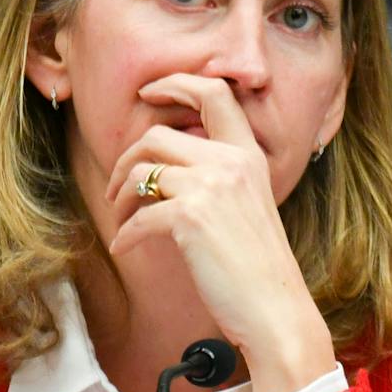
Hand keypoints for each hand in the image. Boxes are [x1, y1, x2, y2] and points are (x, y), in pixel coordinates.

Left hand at [104, 74, 335, 391]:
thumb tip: (168, 169)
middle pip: (157, 135)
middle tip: (116, 188)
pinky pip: (138, 215)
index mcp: (248, 156)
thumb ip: (220, 178)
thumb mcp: (249, 207)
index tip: (149, 93)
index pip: (214, 93)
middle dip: (126, 161)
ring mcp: (212, 186)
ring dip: (120, 197)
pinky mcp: (191, 216)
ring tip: (121, 219)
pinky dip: (125, 234)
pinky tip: (125, 248)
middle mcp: (232, 162)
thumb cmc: (259, 268)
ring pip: (141, 171)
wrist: (275, 309)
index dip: (176, 83)